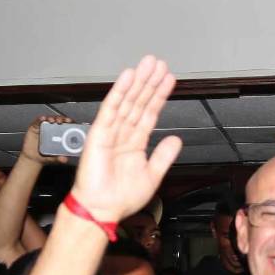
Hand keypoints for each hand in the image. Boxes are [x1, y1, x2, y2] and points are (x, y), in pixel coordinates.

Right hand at [20, 115, 74, 165]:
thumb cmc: (45, 157)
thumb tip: (65, 159)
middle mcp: (53, 130)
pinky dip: (41, 119)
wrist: (32, 158)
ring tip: (53, 121)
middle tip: (63, 121)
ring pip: (50, 119)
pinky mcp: (35, 127)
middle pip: (60, 120)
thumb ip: (59, 159)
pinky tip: (43, 119)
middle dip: (62, 119)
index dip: (70, 123)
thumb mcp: (54, 159)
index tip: (71, 123)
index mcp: (60, 136)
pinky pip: (38, 121)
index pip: (68, 126)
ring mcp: (44, 127)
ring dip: (52, 118)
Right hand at [68, 56, 181, 222]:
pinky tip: (128, 77)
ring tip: (148, 64)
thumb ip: (164, 156)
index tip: (168, 81)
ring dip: (138, 82)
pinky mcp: (98, 133)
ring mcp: (110, 132)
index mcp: (134, 144)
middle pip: (139, 102)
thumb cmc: (120, 199)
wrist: (102, 210)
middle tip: (159, 64)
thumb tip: (176, 140)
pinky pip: (110, 108)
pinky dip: (119, 92)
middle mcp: (122, 135)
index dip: (159, 96)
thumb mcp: (152, 176)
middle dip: (150, 83)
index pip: (149, 114)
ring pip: (127, 101)